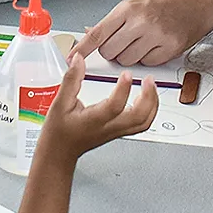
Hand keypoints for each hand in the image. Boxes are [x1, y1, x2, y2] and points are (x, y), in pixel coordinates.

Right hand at [37, 68, 159, 165]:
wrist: (60, 152)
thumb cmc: (59, 131)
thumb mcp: (60, 102)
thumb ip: (71, 80)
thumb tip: (78, 60)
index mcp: (94, 121)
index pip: (114, 107)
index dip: (123, 90)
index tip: (126, 74)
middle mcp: (109, 128)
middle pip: (138, 118)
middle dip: (148, 97)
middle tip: (148, 79)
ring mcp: (117, 131)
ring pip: (144, 122)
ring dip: (152, 104)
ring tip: (151, 86)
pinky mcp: (120, 131)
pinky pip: (142, 123)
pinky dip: (150, 110)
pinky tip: (147, 98)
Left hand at [74, 0, 212, 65]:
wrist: (198, 4)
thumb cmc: (165, 3)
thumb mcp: (135, 4)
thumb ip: (113, 22)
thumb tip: (89, 36)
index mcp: (127, 9)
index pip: (97, 34)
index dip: (82, 49)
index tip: (71, 58)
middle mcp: (140, 22)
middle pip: (110, 52)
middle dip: (112, 51)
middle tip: (123, 41)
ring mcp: (156, 37)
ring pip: (126, 62)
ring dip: (129, 57)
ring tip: (142, 41)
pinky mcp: (169, 50)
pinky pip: (146, 65)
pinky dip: (147, 60)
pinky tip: (155, 46)